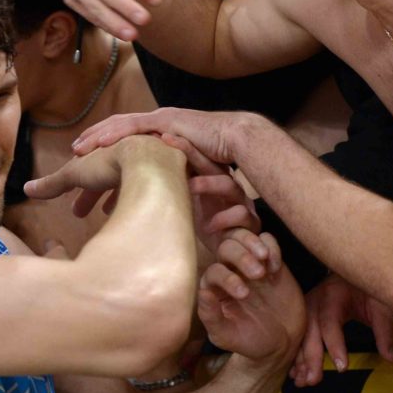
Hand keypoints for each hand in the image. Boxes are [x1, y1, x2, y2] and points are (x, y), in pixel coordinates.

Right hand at [26, 135, 180, 217]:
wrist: (151, 164)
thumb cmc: (111, 164)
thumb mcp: (76, 173)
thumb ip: (53, 183)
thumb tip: (26, 189)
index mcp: (109, 147)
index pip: (88, 165)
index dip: (76, 182)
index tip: (68, 200)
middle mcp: (131, 151)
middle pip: (108, 174)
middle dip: (91, 194)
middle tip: (78, 213)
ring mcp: (153, 163)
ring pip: (130, 181)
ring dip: (114, 199)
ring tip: (104, 219)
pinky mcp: (171, 179)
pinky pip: (152, 191)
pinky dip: (139, 202)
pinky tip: (133, 219)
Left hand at [72, 108, 256, 166]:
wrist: (237, 141)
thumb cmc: (215, 159)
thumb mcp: (182, 171)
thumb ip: (167, 177)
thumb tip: (153, 194)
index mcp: (158, 135)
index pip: (124, 139)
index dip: (103, 148)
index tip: (84, 158)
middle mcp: (155, 125)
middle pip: (117, 132)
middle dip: (94, 142)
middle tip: (73, 153)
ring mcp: (160, 120)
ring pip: (120, 127)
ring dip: (97, 138)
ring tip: (77, 150)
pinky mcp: (167, 121)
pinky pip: (135, 127)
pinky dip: (115, 134)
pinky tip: (100, 144)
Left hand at [162, 136, 259, 252]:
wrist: (233, 256)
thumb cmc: (208, 229)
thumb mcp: (190, 211)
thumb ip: (176, 193)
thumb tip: (143, 183)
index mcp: (214, 184)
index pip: (197, 161)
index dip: (182, 147)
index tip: (161, 136)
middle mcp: (229, 189)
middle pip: (212, 164)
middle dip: (193, 153)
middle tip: (170, 142)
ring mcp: (241, 203)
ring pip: (230, 185)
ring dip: (209, 184)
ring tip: (190, 185)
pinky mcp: (250, 222)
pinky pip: (241, 214)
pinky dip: (224, 218)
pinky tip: (209, 226)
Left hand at [197, 234, 303, 363]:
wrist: (281, 341)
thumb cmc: (248, 340)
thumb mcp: (227, 336)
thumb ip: (211, 317)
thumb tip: (202, 293)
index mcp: (214, 287)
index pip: (214, 271)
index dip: (226, 278)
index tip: (244, 294)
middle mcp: (229, 270)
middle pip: (226, 247)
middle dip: (240, 256)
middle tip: (258, 274)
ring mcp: (249, 262)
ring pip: (243, 236)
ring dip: (252, 243)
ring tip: (265, 260)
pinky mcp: (270, 260)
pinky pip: (267, 240)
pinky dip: (271, 247)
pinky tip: (276, 267)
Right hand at [291, 273, 392, 386]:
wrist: (351, 272)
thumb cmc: (365, 289)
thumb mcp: (381, 306)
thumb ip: (386, 332)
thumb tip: (390, 358)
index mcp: (333, 296)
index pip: (330, 322)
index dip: (335, 345)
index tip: (342, 368)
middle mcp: (314, 301)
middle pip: (309, 331)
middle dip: (311, 358)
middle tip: (313, 380)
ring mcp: (306, 309)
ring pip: (300, 336)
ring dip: (300, 360)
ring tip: (301, 381)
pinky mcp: (304, 317)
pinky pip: (298, 337)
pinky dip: (296, 355)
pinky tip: (294, 373)